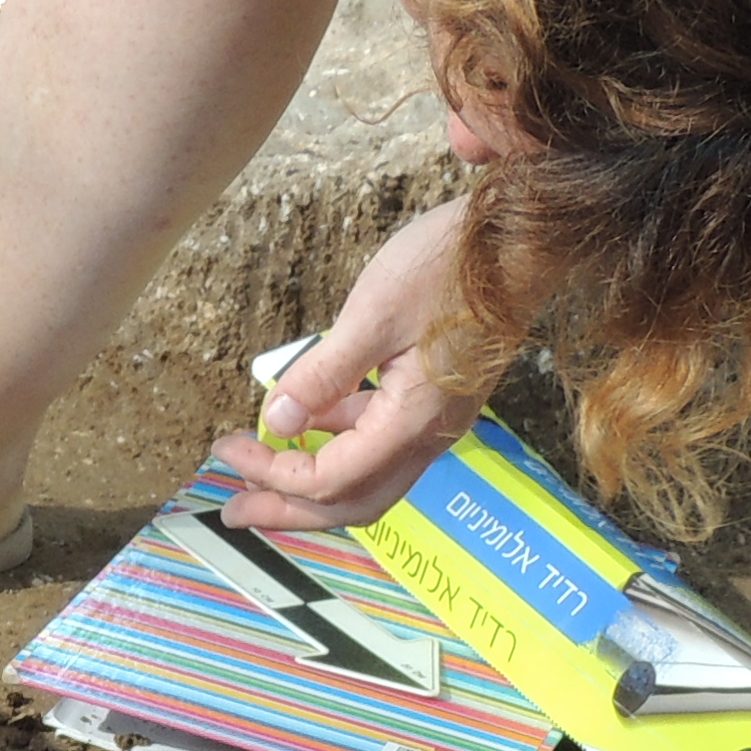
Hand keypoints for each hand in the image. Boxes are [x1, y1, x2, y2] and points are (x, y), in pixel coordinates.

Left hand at [209, 203, 489, 532]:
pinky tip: (306, 423)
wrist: (519, 241)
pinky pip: (381, 441)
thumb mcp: (372, 315)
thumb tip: (277, 420)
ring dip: (311, 481)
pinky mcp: (435, 400)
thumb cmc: (452, 267)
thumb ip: (322, 374)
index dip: (274, 474)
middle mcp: (430, 434)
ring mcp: (436, 420)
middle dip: (289, 509)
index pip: (332, 478)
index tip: (232, 450)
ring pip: (367, 477)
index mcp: (413, 420)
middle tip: (234, 507)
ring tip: (258, 470)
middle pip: (352, 500)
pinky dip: (338, 443)